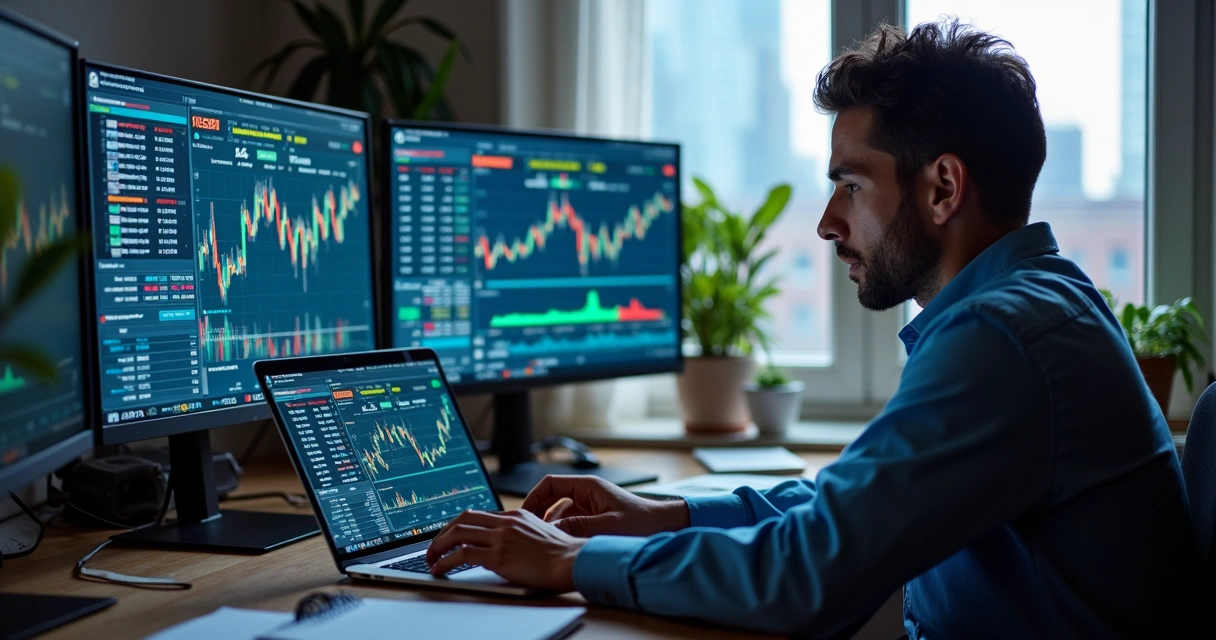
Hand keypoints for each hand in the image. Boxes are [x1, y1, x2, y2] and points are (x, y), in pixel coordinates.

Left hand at [425, 510, 585, 591]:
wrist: (573, 561)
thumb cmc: (563, 554)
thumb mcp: (540, 534)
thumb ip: (520, 534)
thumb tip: (503, 545)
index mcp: (515, 515)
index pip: (477, 514)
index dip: (457, 525)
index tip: (448, 536)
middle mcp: (506, 523)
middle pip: (462, 520)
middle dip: (442, 534)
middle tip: (433, 547)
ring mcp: (501, 538)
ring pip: (457, 534)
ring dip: (438, 547)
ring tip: (431, 559)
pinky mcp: (499, 556)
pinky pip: (463, 555)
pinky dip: (446, 562)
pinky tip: (440, 570)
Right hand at [522, 475, 689, 537]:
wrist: (664, 526)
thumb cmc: (642, 521)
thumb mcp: (608, 525)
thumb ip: (579, 527)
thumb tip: (552, 530)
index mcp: (588, 486)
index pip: (550, 484)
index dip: (533, 497)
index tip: (523, 514)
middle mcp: (586, 493)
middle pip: (551, 499)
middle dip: (538, 514)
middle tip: (527, 532)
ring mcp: (588, 505)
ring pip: (559, 513)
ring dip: (550, 525)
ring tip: (541, 541)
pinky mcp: (593, 518)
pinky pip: (570, 522)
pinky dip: (562, 532)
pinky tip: (559, 545)